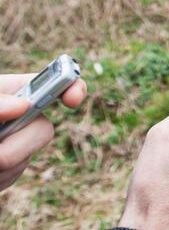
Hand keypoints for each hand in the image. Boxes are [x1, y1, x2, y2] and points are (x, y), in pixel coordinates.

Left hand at [0, 73, 86, 190]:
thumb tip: (24, 105)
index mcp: (15, 90)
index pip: (55, 83)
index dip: (73, 87)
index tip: (73, 101)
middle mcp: (20, 114)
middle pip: (44, 130)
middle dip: (20, 145)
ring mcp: (16, 141)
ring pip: (26, 157)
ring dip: (3, 164)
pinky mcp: (10, 165)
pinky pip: (14, 174)